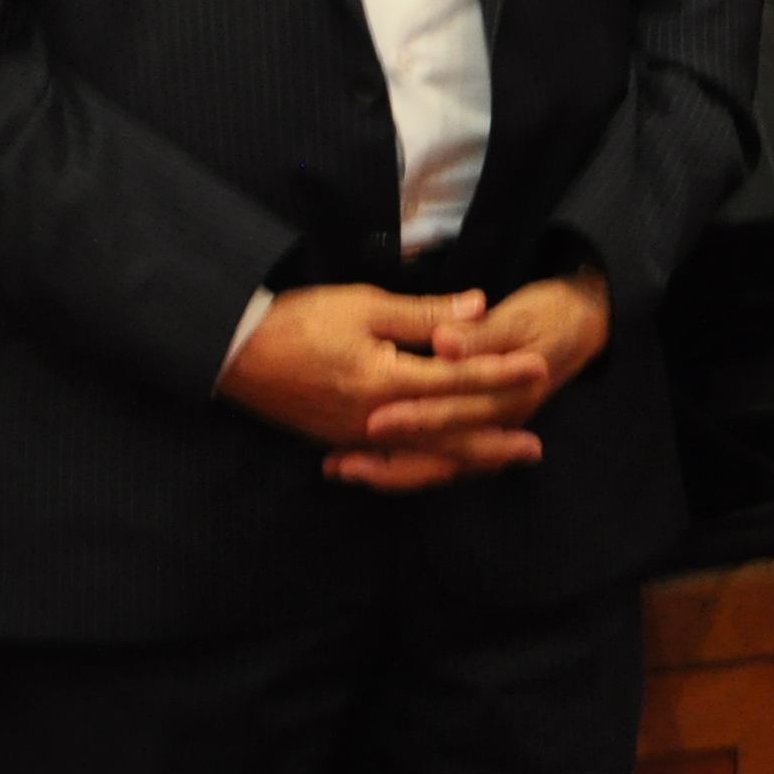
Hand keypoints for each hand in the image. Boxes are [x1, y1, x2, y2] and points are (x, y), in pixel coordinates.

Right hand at [219, 282, 555, 488]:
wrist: (234, 353)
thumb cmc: (298, 321)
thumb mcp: (364, 306)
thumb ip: (425, 315)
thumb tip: (480, 309)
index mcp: (384, 381)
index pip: (456, 378)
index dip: (500, 373)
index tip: (538, 369)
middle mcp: (374, 418)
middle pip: (446, 433)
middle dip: (492, 440)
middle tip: (534, 448)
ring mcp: (355, 436)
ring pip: (421, 454)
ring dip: (463, 459)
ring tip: (500, 462)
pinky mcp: (339, 440)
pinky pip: (391, 461)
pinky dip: (422, 466)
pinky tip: (442, 466)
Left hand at [342, 268, 613, 492]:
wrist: (585, 323)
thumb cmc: (550, 314)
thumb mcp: (519, 316)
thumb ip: (480, 334)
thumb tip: (446, 343)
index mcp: (510, 394)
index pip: (456, 413)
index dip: (415, 420)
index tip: (373, 423)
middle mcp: (500, 422)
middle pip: (442, 456)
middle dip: (389, 462)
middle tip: (341, 464)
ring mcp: (491, 430)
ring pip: (437, 466)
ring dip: (389, 471)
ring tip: (340, 469)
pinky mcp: (480, 430)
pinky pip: (439, 460)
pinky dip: (401, 465)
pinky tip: (363, 461)